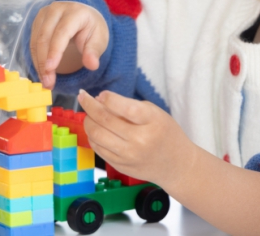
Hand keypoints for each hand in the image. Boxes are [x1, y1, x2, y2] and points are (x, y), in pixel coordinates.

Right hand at [29, 2, 108, 88]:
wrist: (85, 18)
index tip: (50, 69)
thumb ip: (94, 52)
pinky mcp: (37, 21)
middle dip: (44, 62)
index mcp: (75, 12)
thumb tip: (92, 65)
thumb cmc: (92, 29)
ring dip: (38, 64)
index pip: (62, 32)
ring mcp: (44, 14)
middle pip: (45, 37)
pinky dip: (36, 59)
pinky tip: (42, 72)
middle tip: (48, 83)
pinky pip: (32, 43)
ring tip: (46, 81)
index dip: (55, 51)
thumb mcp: (99, 40)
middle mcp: (57, 9)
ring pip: (36, 41)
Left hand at [77, 90, 197, 189]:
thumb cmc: (165, 133)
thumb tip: (100, 100)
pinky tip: (95, 129)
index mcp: (152, 122)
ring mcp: (128, 155)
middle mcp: (140, 140)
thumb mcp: (155, 113)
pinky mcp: (120, 166)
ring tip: (89, 114)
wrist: (175, 164)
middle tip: (83, 97)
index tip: (100, 93)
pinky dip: (93, 136)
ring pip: (96, 135)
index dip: (108, 98)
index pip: (125, 107)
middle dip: (89, 105)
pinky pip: (98, 149)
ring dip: (88, 121)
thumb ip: (130, 106)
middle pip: (105, 120)